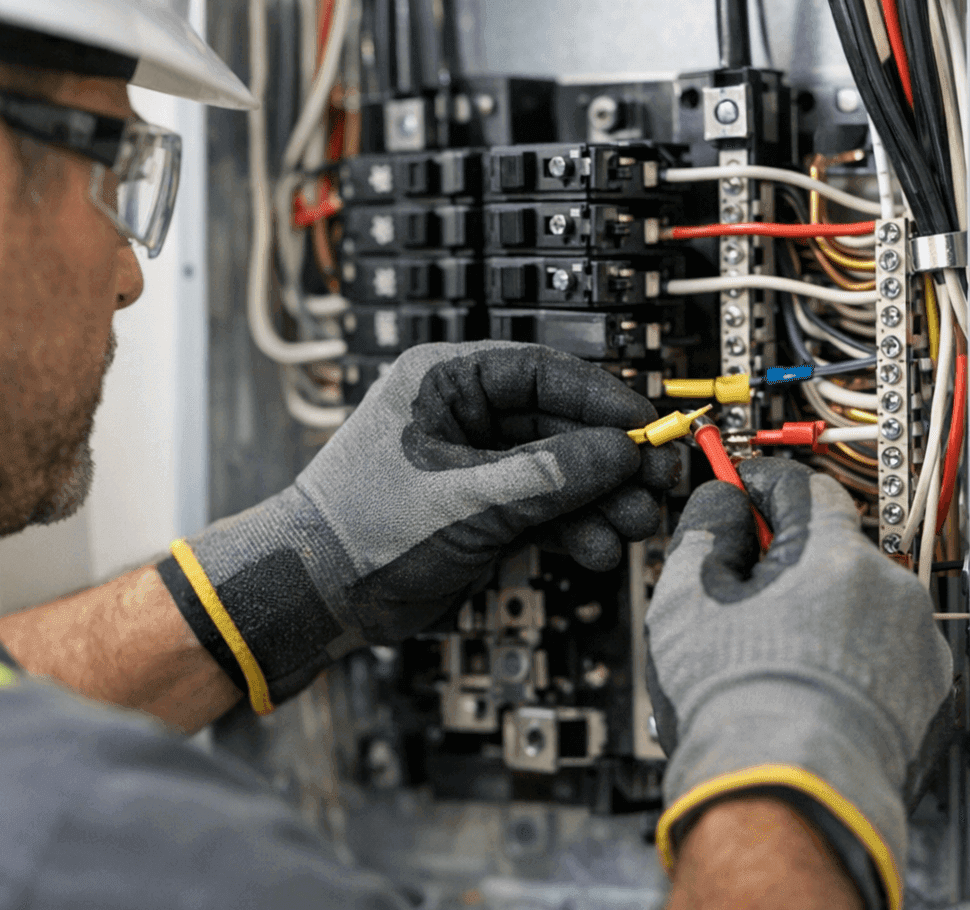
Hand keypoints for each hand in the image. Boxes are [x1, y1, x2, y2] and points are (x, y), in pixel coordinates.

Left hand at [161, 342, 678, 710]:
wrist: (315, 597)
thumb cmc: (361, 532)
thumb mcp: (467, 501)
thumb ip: (549, 476)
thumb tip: (618, 453)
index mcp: (444, 382)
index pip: (542, 372)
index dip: (601, 398)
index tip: (645, 426)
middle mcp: (463, 416)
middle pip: (559, 425)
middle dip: (609, 460)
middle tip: (654, 484)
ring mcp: (474, 466)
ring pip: (557, 471)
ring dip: (598, 500)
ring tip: (631, 526)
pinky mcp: (480, 511)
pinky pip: (542, 507)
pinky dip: (572, 527)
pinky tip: (597, 547)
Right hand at [645, 457, 951, 909]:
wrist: (786, 803)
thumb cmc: (736, 712)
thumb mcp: (685, 601)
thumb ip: (703, 531)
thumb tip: (720, 506)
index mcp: (833, 557)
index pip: (801, 487)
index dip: (761, 486)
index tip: (741, 494)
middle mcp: (890, 591)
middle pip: (832, 549)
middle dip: (789, 563)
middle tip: (742, 597)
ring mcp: (917, 645)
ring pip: (860, 604)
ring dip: (822, 613)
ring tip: (773, 660)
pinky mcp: (928, 695)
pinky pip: (883, 653)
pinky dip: (851, 660)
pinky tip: (809, 691)